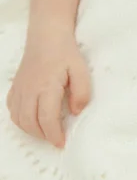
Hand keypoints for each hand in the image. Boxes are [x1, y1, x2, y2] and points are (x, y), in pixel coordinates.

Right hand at [6, 32, 90, 147]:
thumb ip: (82, 91)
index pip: (47, 119)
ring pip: (19, 119)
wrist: (47, 36)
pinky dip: (21, 120)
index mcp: (46, 87)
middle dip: (43, 135)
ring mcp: (19, 89)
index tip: (62, 143)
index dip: (54, 135)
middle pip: (30, 123)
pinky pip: (12, 110)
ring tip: (47, 131)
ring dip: (32, 130)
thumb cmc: (66, 52)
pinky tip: (33, 118)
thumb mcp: (81, 69)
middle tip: (56, 138)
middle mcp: (29, 91)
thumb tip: (76, 112)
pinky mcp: (15, 87)